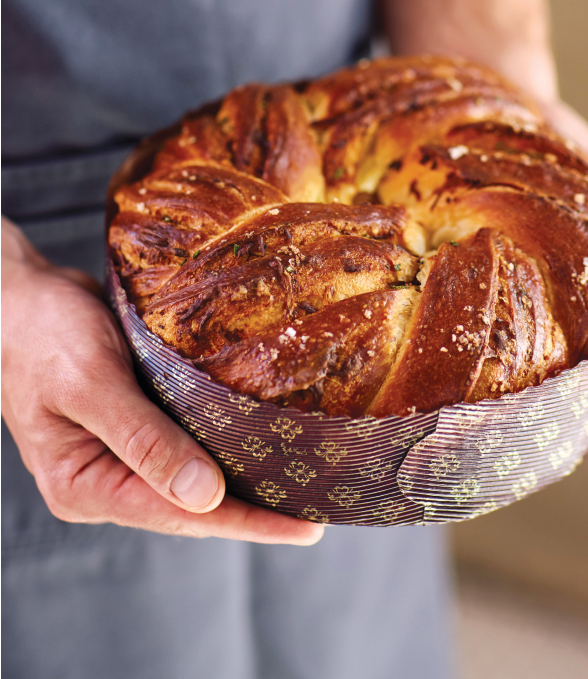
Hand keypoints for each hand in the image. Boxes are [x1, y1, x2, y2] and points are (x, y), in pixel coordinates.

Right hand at [1, 217, 322, 543]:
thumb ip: (144, 439)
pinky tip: (262, 435)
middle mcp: (104, 478)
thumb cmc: (41, 332)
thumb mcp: (91, 382)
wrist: (18, 294)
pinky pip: (186, 439)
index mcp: (85, 485)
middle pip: (192, 504)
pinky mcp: (133, 419)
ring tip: (304, 480)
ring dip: (243, 475)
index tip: (304, 529)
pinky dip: (223, 439)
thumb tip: (205, 497)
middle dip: (254, 507)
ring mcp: (118, 451)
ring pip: (193, 474)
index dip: (247, 522)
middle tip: (320, 506)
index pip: (180, 515)